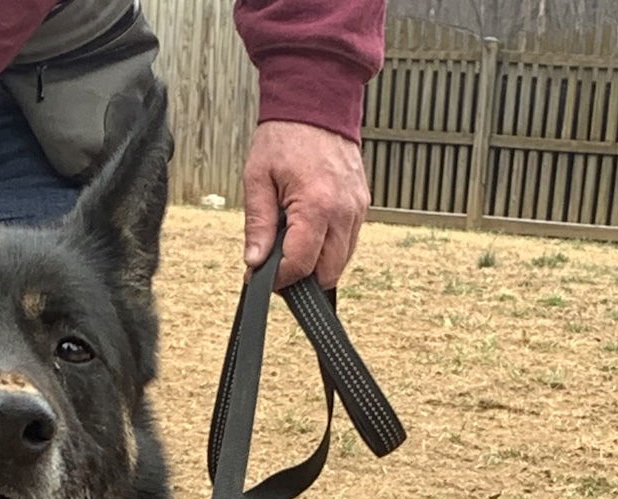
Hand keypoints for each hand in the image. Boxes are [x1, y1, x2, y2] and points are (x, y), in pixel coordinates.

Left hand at [242, 120, 369, 289]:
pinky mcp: (362, 205)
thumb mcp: (258, 178)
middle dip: (302, 277)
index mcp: (317, 206)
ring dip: (318, 264)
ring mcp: (357, 209)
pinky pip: (349, 242)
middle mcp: (343, 211)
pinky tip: (311, 232)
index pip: (301, 265)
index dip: (280, 278)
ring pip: (341, 262)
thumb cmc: (286, 136)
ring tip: (294, 245)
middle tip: (280, 265)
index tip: (264, 276)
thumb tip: (255, 262)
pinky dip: (330, 248)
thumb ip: (258, 224)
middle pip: (327, 274)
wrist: (316, 102)